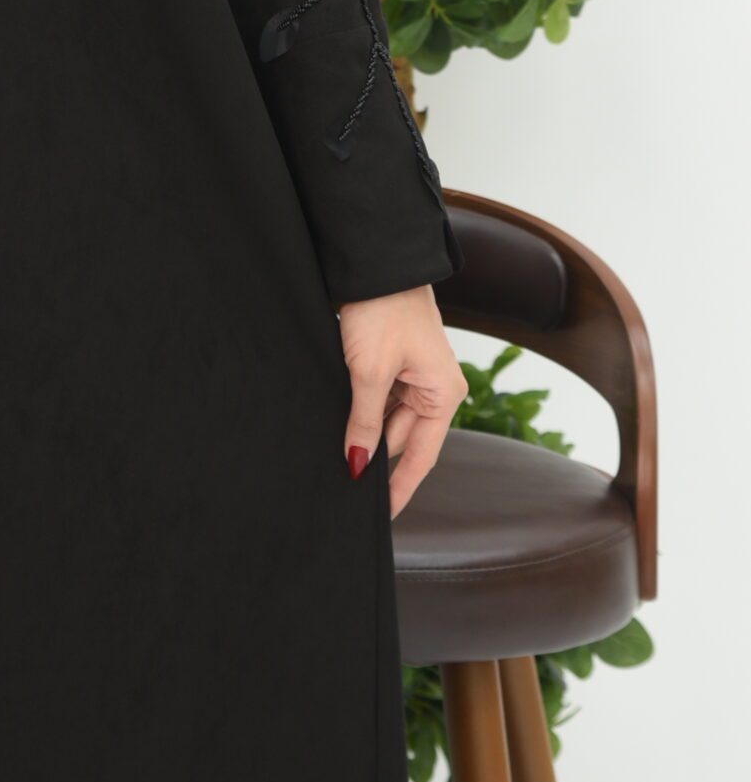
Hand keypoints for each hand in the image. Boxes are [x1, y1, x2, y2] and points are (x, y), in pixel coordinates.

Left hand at [335, 285, 467, 518]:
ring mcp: (413, 375)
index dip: (399, 489)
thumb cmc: (383, 312)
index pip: (421, 457)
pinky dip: (360, 412)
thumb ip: (363, 422)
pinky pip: (378, 399)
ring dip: (364, 434)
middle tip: (344, 489)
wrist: (376, 263)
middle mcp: (434, 388)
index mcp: (443, 395)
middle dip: (374, 459)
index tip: (381, 517)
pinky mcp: (392, 362)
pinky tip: (339, 425)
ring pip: (386, 420)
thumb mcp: (369, 373)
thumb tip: (356, 465)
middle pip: (402, 440)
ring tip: (337, 456)